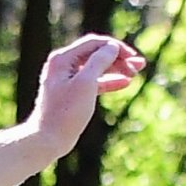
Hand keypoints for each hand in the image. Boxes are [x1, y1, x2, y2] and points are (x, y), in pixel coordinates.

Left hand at [31, 35, 144, 156]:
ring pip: (96, 68)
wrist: (47, 141)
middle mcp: (62, 66)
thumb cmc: (65, 113)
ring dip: (116, 69)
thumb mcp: (86, 83)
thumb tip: (112, 47)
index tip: (133, 57)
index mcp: (62, 59)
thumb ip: (100, 61)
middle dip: (119, 58)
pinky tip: (125, 83)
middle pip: (96, 54)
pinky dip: (108, 82)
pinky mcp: (70, 94)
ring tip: (135, 72)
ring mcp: (66, 80)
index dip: (116, 48)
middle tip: (139, 65)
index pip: (95, 44)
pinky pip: (92, 82)